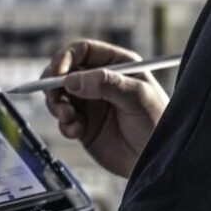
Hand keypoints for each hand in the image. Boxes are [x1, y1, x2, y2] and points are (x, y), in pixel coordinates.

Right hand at [42, 40, 168, 177]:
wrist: (157, 159)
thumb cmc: (157, 123)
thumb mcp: (137, 98)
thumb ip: (107, 85)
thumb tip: (72, 80)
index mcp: (116, 64)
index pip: (82, 51)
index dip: (65, 58)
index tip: (57, 74)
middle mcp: (100, 80)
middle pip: (64, 72)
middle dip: (54, 84)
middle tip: (54, 99)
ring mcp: (90, 103)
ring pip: (59, 96)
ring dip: (57, 106)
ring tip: (69, 120)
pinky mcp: (84, 124)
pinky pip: (63, 119)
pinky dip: (64, 124)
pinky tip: (75, 132)